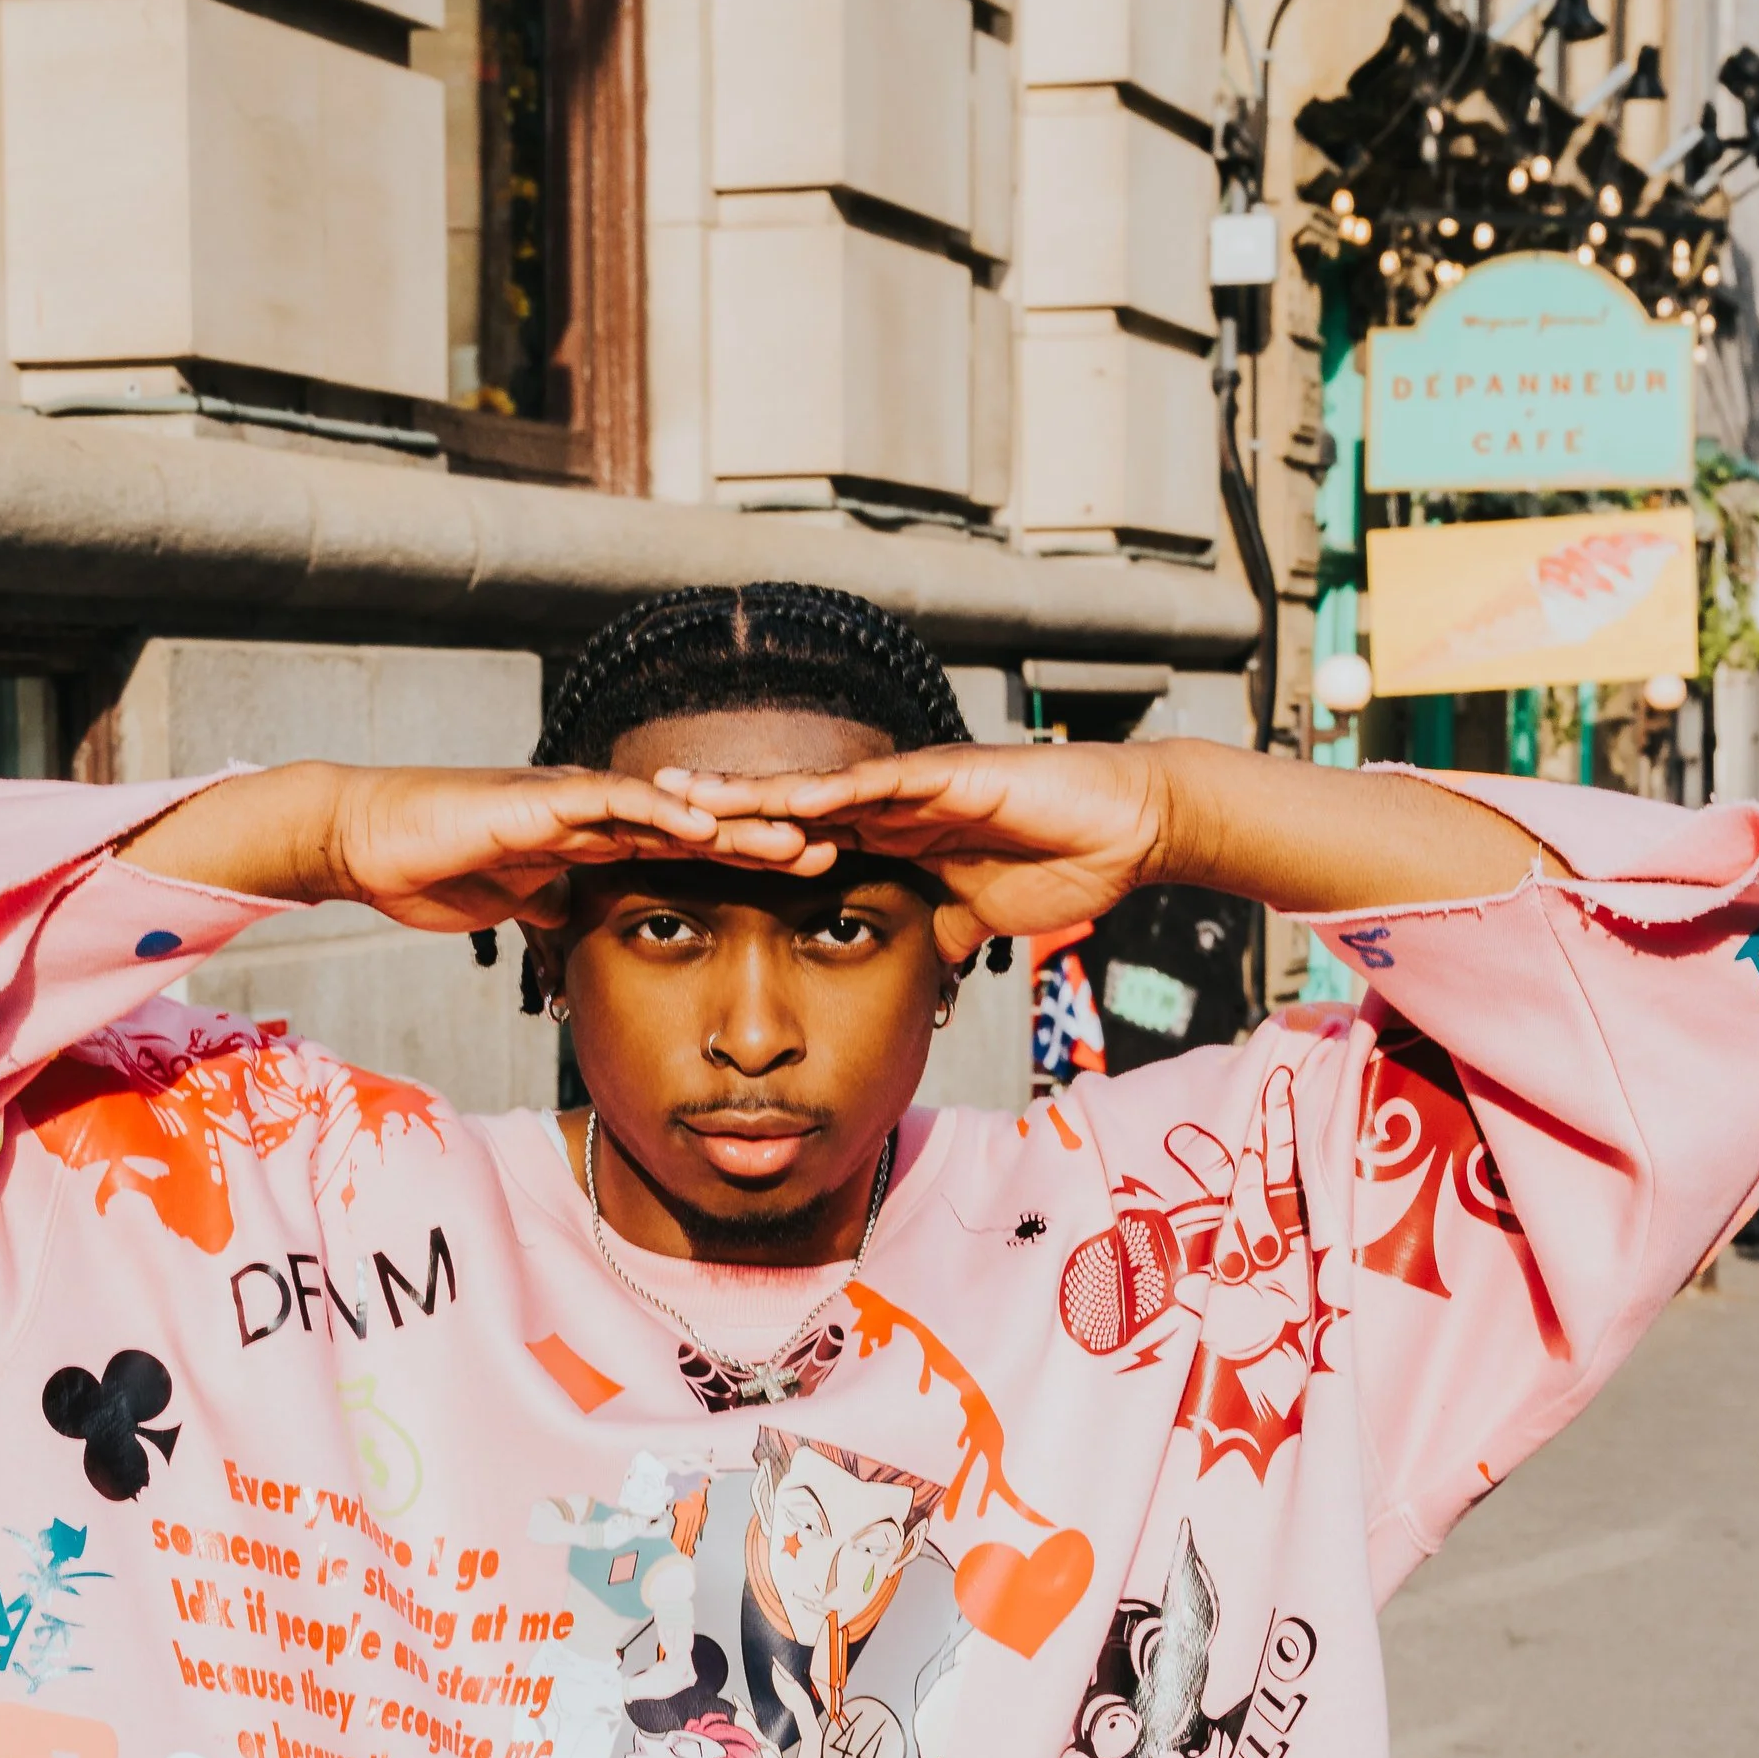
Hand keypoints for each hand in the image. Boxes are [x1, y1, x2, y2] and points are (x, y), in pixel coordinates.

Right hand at [136, 762, 833, 935]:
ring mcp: (573, 798)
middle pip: (702, 824)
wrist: (367, 839)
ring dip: (740, 827)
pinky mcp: (541, 799)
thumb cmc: (434, 868)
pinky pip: (612, 804)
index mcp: (599, 836)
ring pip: (674, 810)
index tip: (807, 883)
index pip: (689, 849)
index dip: (749, 864)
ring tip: (803, 841)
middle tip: (844, 852)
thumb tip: (583, 940)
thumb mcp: (519, 906)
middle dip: (770, 840)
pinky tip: (707, 823)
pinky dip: (660, 813)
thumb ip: (558, 913)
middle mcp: (598, 809)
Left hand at [655, 744, 1165, 963]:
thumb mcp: (975, 922)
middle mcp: (886, 803)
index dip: (733, 848)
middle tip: (634, 813)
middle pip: (779, 807)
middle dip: (710, 811)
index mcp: (886, 835)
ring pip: (811, 790)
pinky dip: (829, 798)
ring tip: (676, 795)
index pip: (792, 840)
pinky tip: (779, 805)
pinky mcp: (949, 777)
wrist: (1124, 828)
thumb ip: (938, 939)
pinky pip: (878, 788)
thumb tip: (913, 980)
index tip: (670, 860)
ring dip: (745, 794)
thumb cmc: (1057, 863)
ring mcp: (913, 786)